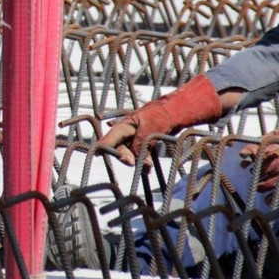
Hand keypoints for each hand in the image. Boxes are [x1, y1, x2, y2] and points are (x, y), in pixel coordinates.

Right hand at [95, 75, 222, 166]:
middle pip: (119, 149)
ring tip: (148, 167)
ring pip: (130, 153)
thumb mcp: (149, 130)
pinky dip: (144, 161)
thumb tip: (131, 159)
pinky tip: (149, 167)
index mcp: (124, 126)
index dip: (103, 149)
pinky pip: (140, 154)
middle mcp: (127, 132)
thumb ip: (138, 144)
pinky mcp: (144, 142)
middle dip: (126, 158)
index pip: (107, 139)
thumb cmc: (162, 115)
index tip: (100, 156)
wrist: (178, 111)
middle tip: (133, 164)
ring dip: (138, 161)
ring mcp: (135, 137)